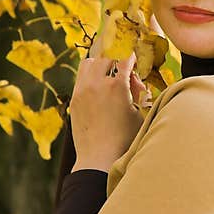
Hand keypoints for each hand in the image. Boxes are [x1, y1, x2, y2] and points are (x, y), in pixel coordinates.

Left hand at [69, 50, 148, 172]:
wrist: (99, 158)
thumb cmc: (125, 139)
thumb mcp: (138, 113)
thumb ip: (137, 90)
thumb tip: (133, 79)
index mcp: (117, 86)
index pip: (125, 58)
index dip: (132, 55)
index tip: (135, 55)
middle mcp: (97, 84)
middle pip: (107, 56)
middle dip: (117, 59)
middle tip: (124, 68)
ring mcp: (82, 90)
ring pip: (89, 62)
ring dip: (100, 63)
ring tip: (108, 74)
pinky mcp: (74, 99)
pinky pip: (81, 77)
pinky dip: (90, 75)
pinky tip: (98, 86)